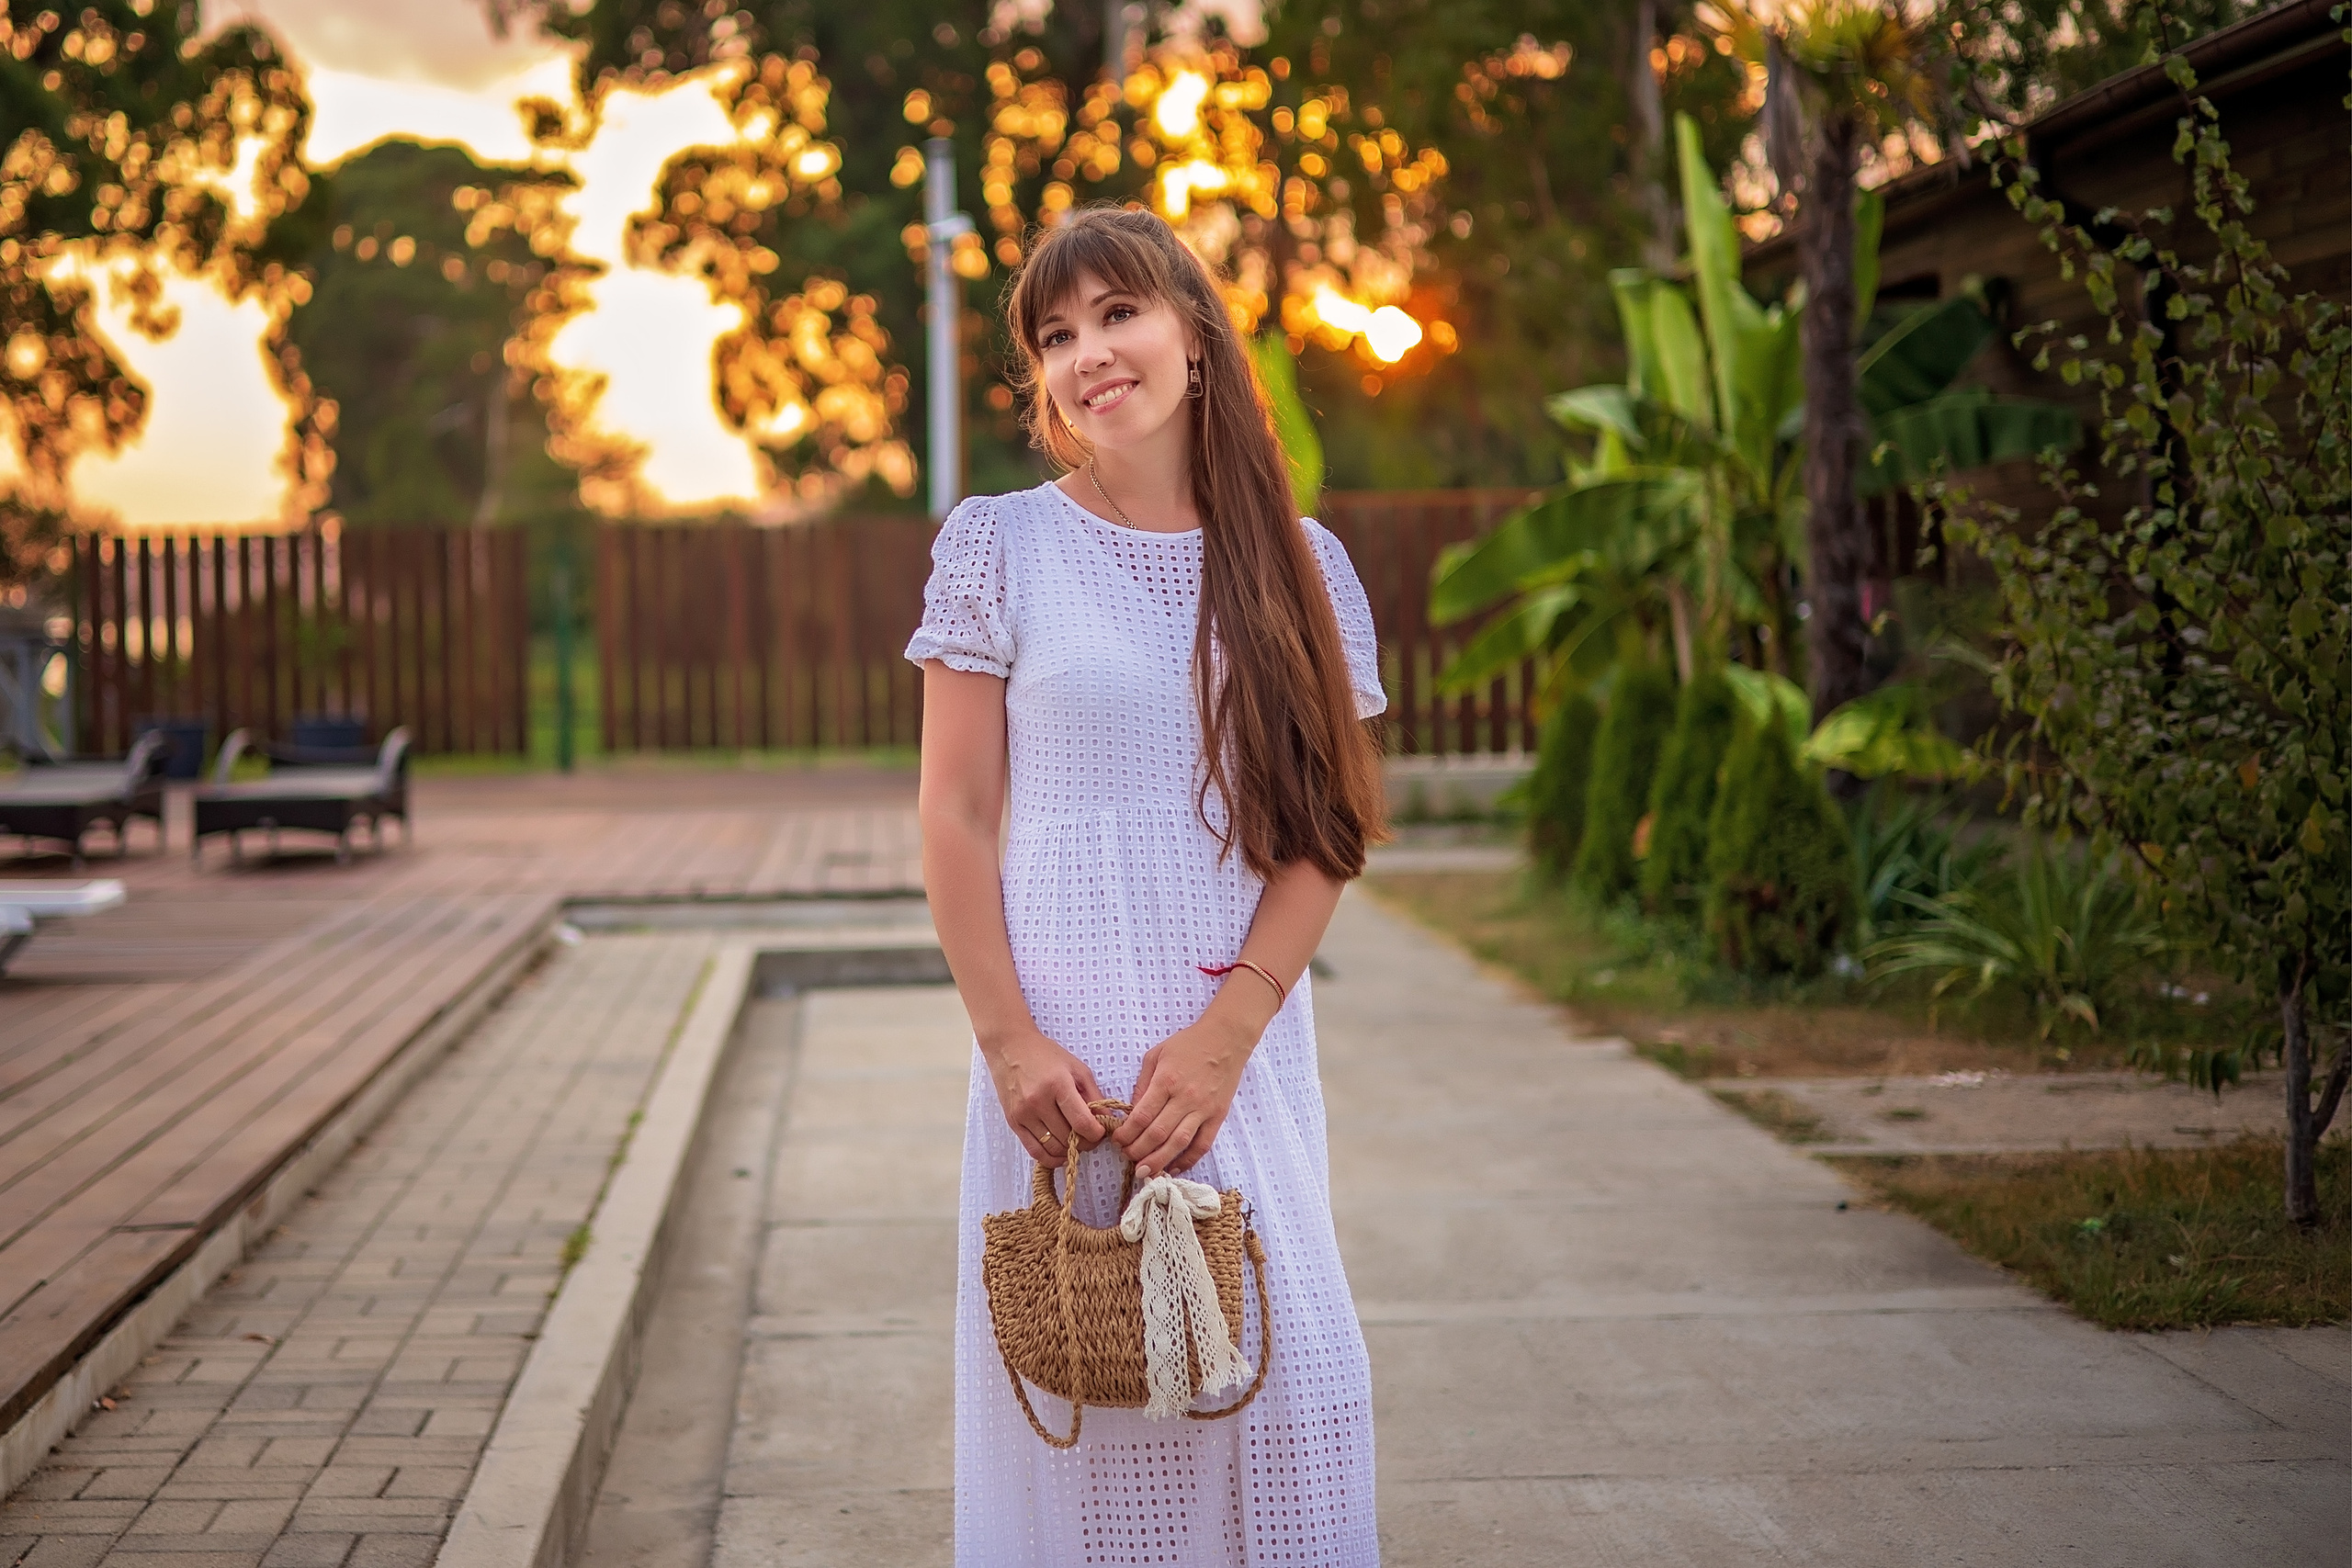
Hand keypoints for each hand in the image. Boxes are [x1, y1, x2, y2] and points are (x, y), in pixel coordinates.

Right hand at [985, 1028, 1106, 1166]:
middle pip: (1068, 1138)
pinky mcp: (1013, 1122)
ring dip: (1069, 1150)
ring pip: (1053, 1148)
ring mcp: (1023, 1114)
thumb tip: (1107, 1121)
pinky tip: (1060, 1153)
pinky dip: (1050, 1158)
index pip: (1082, 1123)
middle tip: (1090, 1136)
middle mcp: (1038, 1101)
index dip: (1097, 1134)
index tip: (1101, 1131)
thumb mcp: (1077, 1068)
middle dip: (1085, 1143)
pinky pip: (1034, 1151)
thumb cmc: (1046, 1055)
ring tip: (1075, 1141)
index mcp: (1058, 1085)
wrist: (1009, 1047)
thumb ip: (1094, 1096)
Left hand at [1113, 1015, 1255, 1177]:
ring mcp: (1203, 1109)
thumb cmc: (1188, 1044)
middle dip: (1138, 1151)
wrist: (1226, 1039)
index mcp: (1166, 1080)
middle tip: (1128, 1157)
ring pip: (1178, 1143)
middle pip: (1157, 1134)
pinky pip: (1202, 1145)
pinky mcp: (1218, 1116)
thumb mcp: (1156, 1055)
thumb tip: (1132, 1112)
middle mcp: (1185, 1097)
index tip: (1118, 1140)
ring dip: (1159, 1161)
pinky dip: (1188, 1160)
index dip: (1127, 1134)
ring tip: (1145, 1172)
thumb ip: (1142, 1084)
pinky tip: (1174, 1169)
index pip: (1141, 1115)